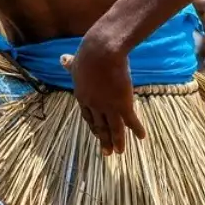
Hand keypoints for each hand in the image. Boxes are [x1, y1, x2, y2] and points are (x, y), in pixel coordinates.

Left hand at [69, 30, 144, 155]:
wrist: (101, 52)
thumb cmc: (88, 54)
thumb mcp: (76, 61)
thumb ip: (71, 64)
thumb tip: (63, 59)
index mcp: (82, 96)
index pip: (88, 115)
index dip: (93, 126)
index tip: (97, 134)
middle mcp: (94, 105)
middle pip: (99, 125)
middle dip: (104, 139)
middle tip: (106, 152)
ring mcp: (108, 106)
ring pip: (114, 128)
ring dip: (117, 141)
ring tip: (119, 152)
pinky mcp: (122, 104)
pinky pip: (130, 120)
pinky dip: (136, 129)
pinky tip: (142, 137)